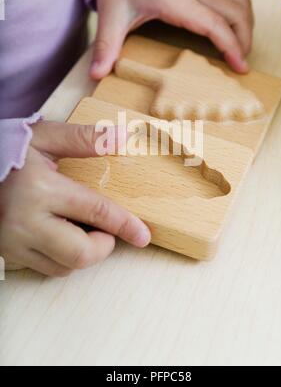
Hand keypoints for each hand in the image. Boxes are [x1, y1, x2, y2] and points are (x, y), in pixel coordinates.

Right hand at [0, 122, 150, 276]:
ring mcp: (14, 242)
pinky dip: (60, 256)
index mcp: (41, 189)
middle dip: (103, 246)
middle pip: (80, 254)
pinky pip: (44, 268)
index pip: (96, 212)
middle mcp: (26, 222)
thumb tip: (122, 137)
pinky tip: (58, 234)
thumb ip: (83, 139)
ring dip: (82, 252)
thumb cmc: (6, 149)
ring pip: (64, 267)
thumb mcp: (43, 136)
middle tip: (104, 230)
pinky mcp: (7, 253)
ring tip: (77, 226)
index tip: (143, 236)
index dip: (125, 225)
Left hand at [90, 0, 253, 78]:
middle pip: (237, 12)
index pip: (215, 23)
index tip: (240, 67)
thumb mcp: (110, 16)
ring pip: (239, 2)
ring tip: (240, 50)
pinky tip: (231, 32)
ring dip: (246, 26)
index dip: (231, 45)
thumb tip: (97, 74)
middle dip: (245, 39)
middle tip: (241, 64)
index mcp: (176, 0)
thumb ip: (106, 46)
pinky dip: (239, 16)